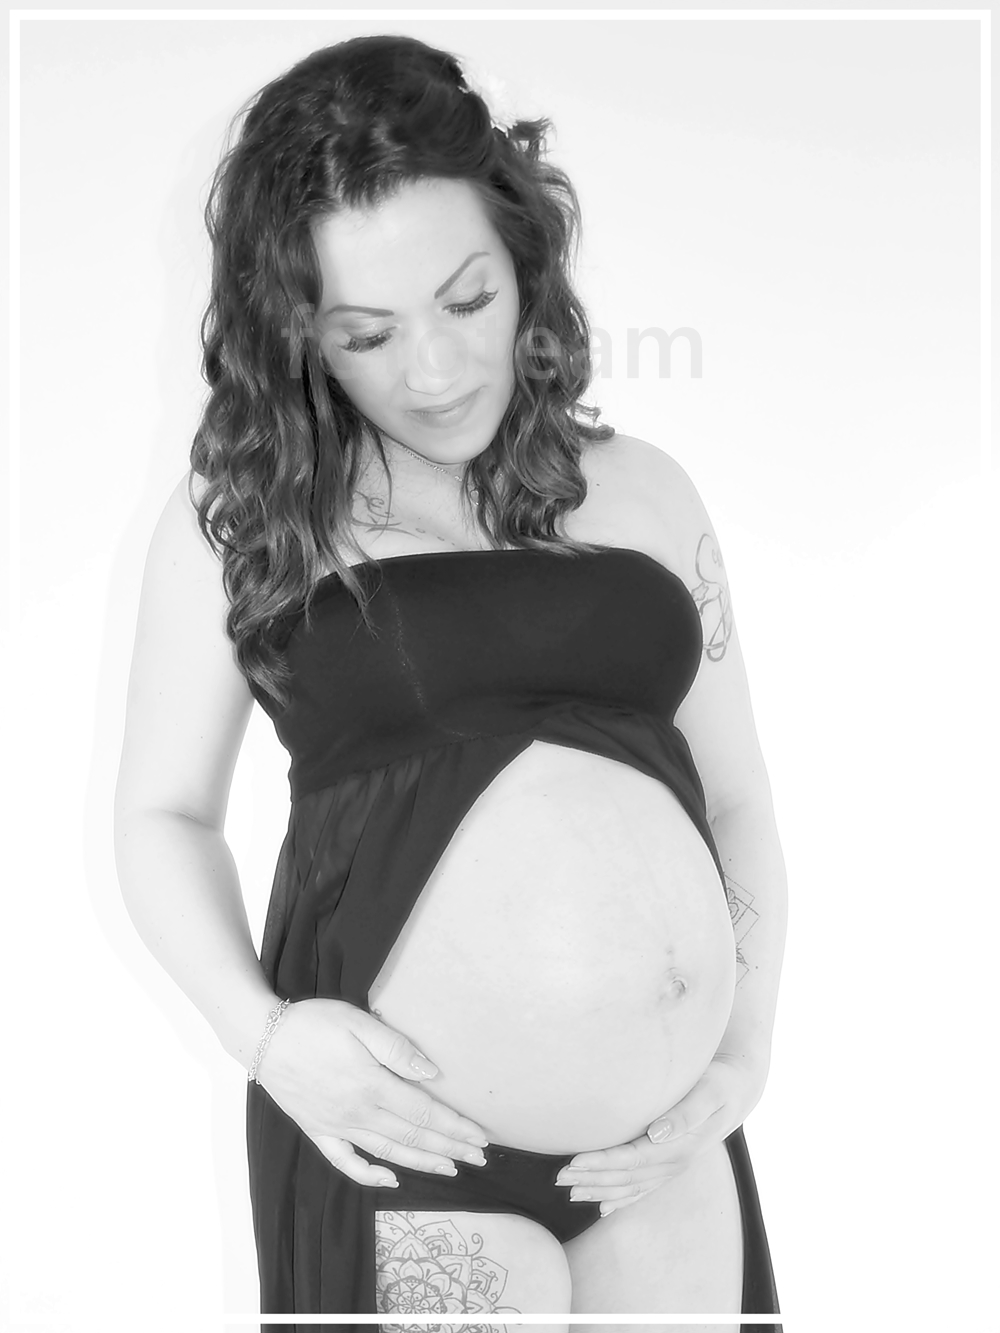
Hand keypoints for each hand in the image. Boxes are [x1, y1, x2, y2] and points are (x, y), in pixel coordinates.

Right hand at [255, 998, 490, 1186]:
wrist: (262, 1036)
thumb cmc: (313, 1023)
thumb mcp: (358, 1023)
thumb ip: (396, 1049)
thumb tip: (432, 1072)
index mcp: (372, 1086)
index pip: (425, 1113)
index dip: (455, 1127)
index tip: (481, 1138)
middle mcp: (358, 1114)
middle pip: (413, 1137)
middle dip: (450, 1148)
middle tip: (480, 1158)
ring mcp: (337, 1127)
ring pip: (388, 1153)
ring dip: (423, 1163)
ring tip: (451, 1168)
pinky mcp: (318, 1131)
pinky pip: (347, 1163)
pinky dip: (370, 1176)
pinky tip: (391, 1179)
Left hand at [554, 1051, 764, 1214]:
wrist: (738, 1090)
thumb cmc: (719, 1084)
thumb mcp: (709, 1092)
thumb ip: (686, 1112)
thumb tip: (656, 1132)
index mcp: (678, 1146)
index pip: (631, 1160)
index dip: (601, 1163)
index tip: (573, 1162)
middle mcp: (673, 1162)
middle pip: (626, 1178)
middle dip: (592, 1179)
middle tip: (559, 1178)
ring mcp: (672, 1167)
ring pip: (631, 1187)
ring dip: (600, 1190)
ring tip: (570, 1191)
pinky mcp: (670, 1164)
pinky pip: (643, 1189)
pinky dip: (622, 1199)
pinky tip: (603, 1207)